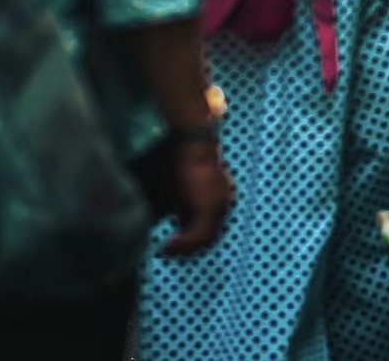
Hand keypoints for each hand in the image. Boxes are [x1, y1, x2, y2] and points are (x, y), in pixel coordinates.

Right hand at [159, 140, 233, 255]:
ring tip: (165, 251)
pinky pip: (196, 237)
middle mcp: (223, 202)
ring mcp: (218, 207)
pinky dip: (181, 245)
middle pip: (209, 235)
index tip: (176, 239)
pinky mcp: (209, 209)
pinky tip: (165, 247)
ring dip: (183, 249)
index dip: (193, 235)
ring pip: (203, 240)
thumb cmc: (183, 152)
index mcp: (221, 193)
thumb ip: (181, 198)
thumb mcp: (182, 178)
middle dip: (189, 247)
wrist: (191, 138)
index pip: (211, 222)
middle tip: (169, 251)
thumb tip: (168, 214)